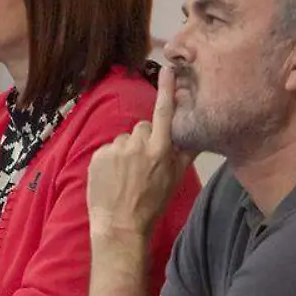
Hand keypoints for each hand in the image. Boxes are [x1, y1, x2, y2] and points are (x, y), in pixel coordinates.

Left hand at [87, 66, 193, 236]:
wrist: (121, 225)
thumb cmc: (152, 203)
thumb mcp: (176, 178)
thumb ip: (186, 151)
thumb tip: (198, 132)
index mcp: (160, 150)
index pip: (164, 112)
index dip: (166, 90)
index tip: (168, 69)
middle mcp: (137, 145)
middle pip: (142, 127)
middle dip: (144, 139)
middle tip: (143, 164)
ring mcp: (115, 149)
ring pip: (124, 139)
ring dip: (126, 150)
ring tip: (126, 174)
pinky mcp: (98, 155)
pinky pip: (108, 148)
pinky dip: (110, 159)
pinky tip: (113, 176)